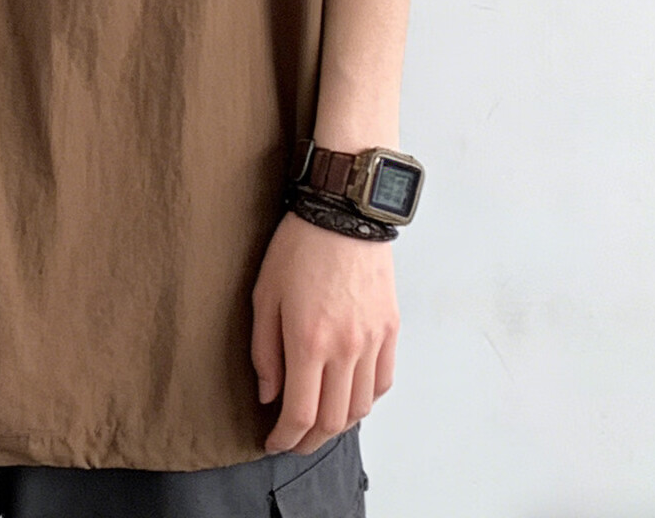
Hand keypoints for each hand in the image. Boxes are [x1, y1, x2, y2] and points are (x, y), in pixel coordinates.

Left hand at [250, 208, 398, 454]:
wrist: (343, 212)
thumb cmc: (297, 247)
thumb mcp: (264, 294)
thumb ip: (264, 351)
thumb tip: (269, 395)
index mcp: (308, 340)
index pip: (301, 413)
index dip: (285, 438)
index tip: (273, 442)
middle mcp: (346, 348)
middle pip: (333, 420)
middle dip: (309, 440)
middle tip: (292, 440)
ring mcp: (373, 341)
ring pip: (361, 408)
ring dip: (338, 425)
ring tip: (318, 422)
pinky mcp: (390, 329)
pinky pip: (383, 382)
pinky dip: (365, 400)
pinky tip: (347, 395)